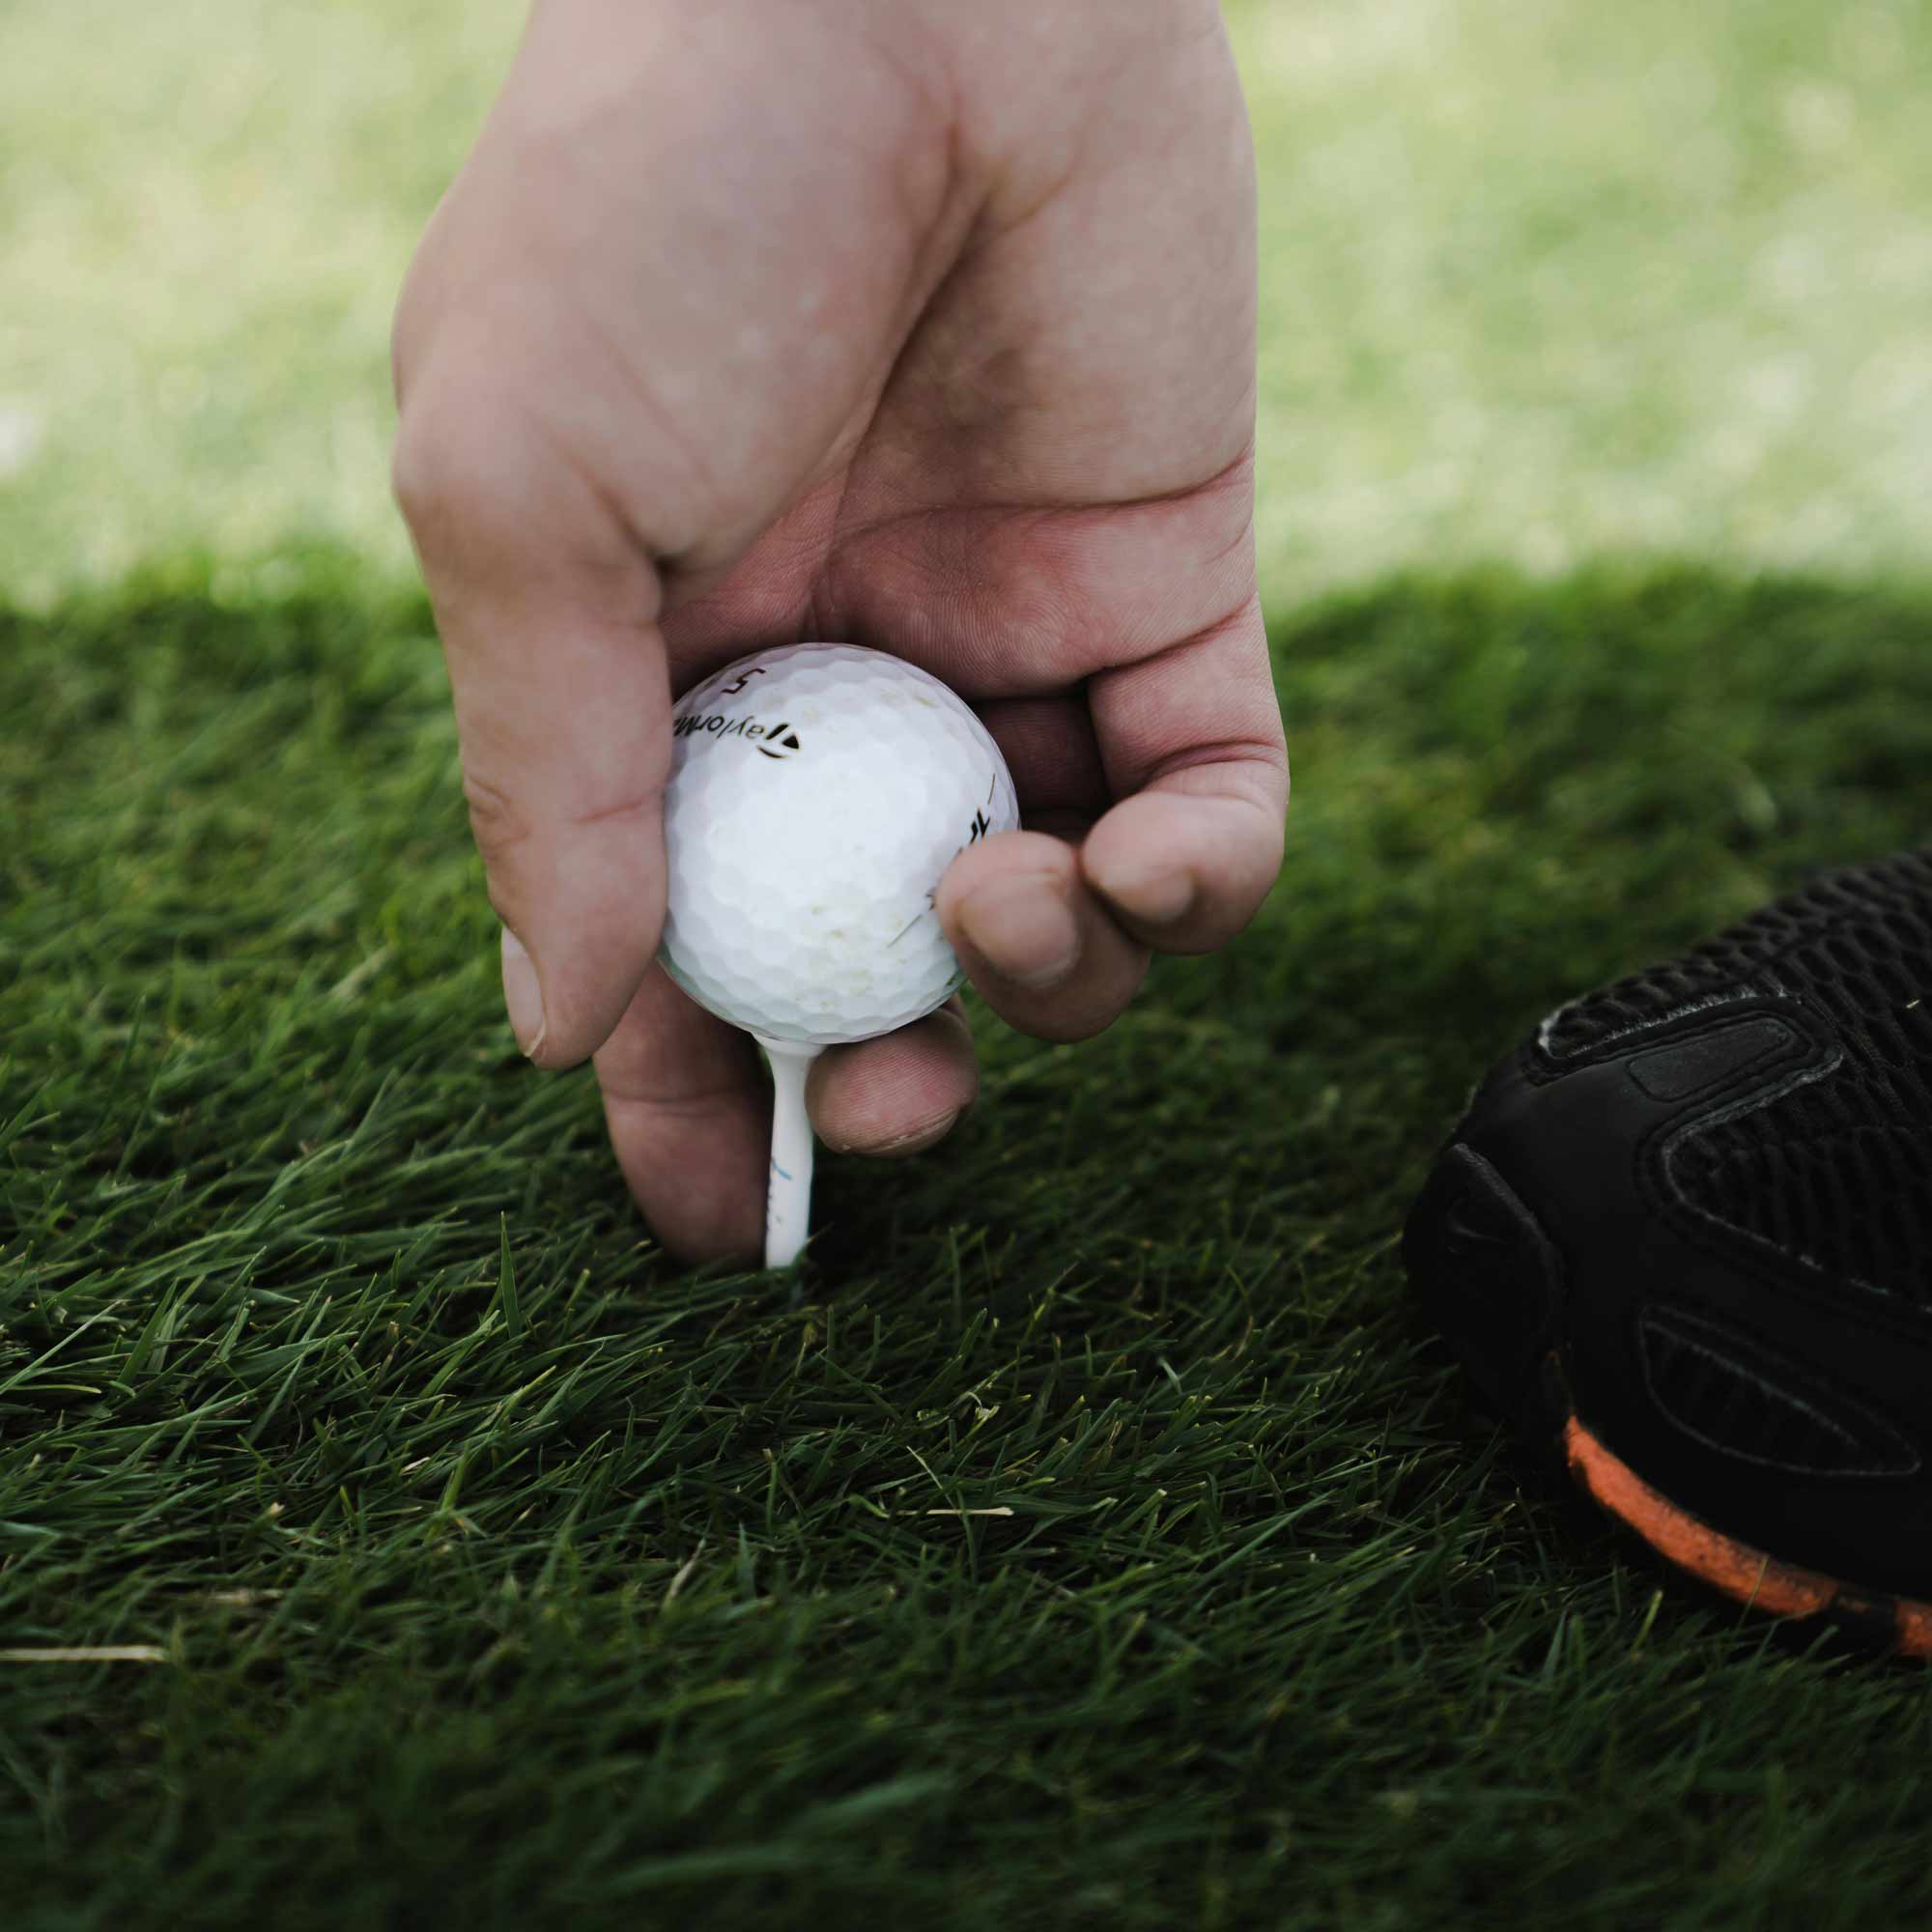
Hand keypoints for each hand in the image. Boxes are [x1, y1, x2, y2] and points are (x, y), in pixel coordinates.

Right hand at [391, 0, 1286, 1262]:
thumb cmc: (661, 209)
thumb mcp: (524, 495)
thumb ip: (548, 776)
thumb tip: (562, 1023)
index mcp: (656, 678)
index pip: (672, 938)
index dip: (692, 1094)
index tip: (721, 1222)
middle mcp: (835, 687)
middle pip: (870, 957)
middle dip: (885, 1074)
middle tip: (894, 1113)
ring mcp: (1005, 650)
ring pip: (1054, 917)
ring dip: (1047, 985)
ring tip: (1006, 915)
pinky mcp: (1169, 597)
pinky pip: (1209, 806)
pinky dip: (1196, 882)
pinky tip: (1143, 866)